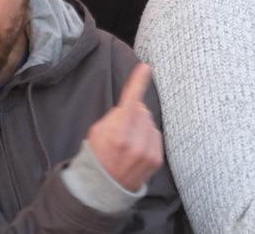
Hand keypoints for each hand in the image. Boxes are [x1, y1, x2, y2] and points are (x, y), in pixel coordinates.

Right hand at [85, 62, 165, 191]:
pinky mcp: (156, 159)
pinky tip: (137, 148)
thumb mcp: (97, 130)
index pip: (131, 100)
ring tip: (129, 142)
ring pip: (150, 122)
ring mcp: (148, 152)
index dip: (138, 81)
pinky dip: (147, 137)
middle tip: (122, 129)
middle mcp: (135, 142)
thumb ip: (115, 115)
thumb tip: (132, 103)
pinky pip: (156, 135)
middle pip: (142, 110)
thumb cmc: (98, 155)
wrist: (104, 187)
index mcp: (118, 132)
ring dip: (142, 126)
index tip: (146, 67)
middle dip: (134, 114)